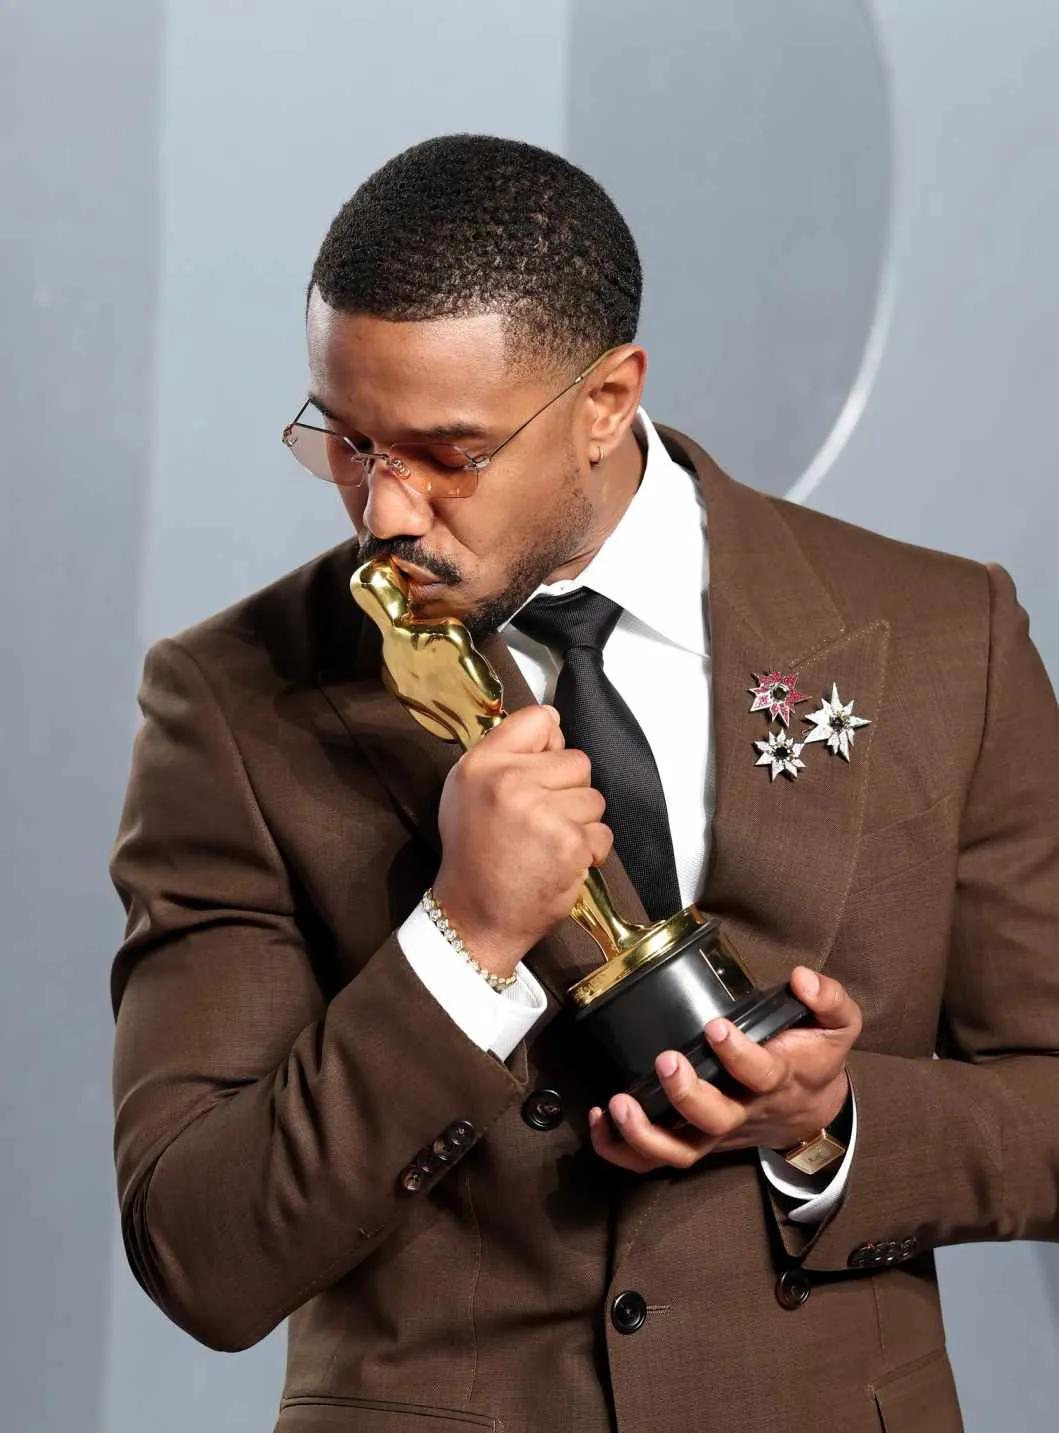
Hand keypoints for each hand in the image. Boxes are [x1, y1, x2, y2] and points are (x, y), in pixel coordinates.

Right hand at [433, 705, 612, 977]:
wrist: (474, 916)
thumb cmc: (475, 853)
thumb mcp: (467, 790)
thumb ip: (505, 754)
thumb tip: (555, 726)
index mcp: (483, 763)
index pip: (540, 719)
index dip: (550, 743)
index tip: (543, 766)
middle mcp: (509, 781)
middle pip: (578, 760)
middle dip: (568, 790)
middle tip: (539, 820)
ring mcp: (541, 813)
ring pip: (594, 798)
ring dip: (580, 823)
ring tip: (546, 844)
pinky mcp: (569, 844)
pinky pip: (602, 833)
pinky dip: (589, 851)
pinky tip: (560, 862)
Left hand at [586, 966, 859, 1173]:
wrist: (811, 1109)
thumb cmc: (814, 1057)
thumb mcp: (837, 1024)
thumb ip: (828, 998)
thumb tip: (802, 979)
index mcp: (779, 1077)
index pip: (761, 1073)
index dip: (739, 1054)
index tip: (717, 1027)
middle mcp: (743, 1110)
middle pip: (716, 1118)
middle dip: (688, 1094)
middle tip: (666, 1061)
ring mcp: (715, 1132)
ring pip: (681, 1150)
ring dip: (646, 1133)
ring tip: (618, 1104)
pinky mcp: (695, 1140)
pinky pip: (656, 1159)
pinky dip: (623, 1149)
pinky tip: (600, 1119)